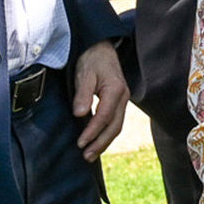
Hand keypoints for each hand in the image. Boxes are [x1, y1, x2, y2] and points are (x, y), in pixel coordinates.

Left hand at [71, 42, 130, 160]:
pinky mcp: (119, 102)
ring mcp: (123, 100)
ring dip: (104, 142)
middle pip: (114, 126)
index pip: (104, 116)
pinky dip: (106, 134)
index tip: (80, 143)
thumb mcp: (84, 73)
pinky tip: (97, 141)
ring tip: (91, 154)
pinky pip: (115, 121)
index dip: (92, 132)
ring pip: (117, 126)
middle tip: (87, 156)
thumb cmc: (92, 59)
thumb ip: (83, 94)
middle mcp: (123, 97)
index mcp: (115, 90)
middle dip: (100, 143)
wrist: (101, 47)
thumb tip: (79, 114)